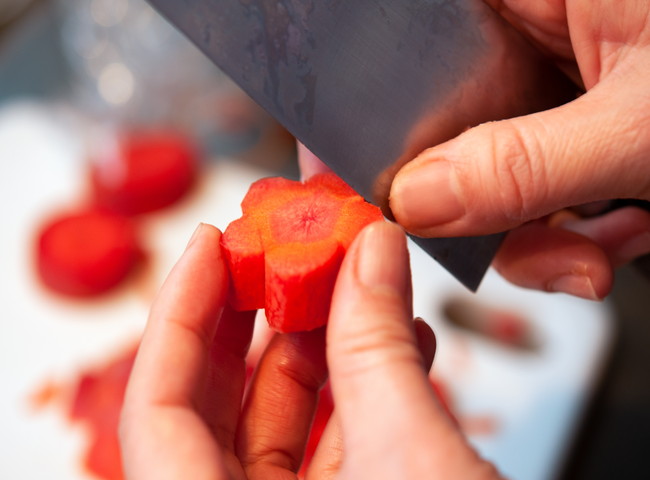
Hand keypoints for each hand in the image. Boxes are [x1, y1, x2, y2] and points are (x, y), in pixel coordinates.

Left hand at [119, 221, 501, 478]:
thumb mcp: (411, 456)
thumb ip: (377, 343)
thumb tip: (370, 250)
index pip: (156, 411)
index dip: (176, 314)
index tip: (208, 244)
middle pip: (215, 410)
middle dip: (251, 318)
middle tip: (277, 251)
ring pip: (280, 425)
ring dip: (320, 346)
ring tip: (350, 284)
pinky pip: (331, 447)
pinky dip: (359, 388)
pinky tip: (394, 341)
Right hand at [385, 1, 649, 298]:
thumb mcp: (642, 125)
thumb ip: (524, 165)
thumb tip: (416, 201)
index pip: (419, 37)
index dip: (379, 108)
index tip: (361, 176)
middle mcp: (546, 29)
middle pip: (449, 121)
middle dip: (476, 202)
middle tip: (513, 246)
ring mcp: (565, 81)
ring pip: (491, 167)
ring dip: (535, 234)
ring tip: (592, 252)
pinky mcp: (586, 124)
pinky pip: (537, 184)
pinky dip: (571, 228)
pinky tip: (622, 228)